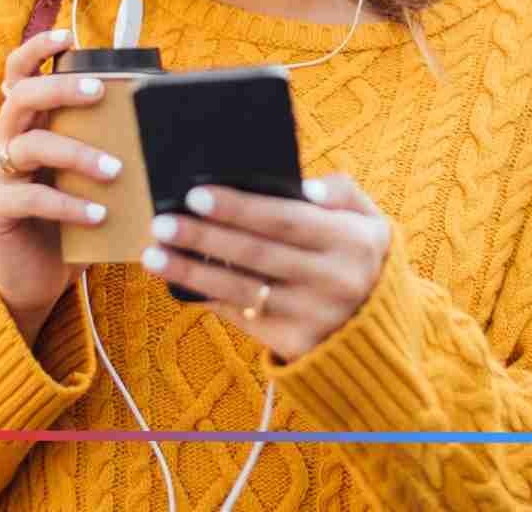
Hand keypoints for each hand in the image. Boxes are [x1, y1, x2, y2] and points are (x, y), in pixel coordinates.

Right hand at [0, 28, 124, 343]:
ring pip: (31, 145)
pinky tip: (99, 213)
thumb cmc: (66, 222)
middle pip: (23, 98)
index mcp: (21, 126)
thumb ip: (101, 148)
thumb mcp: (81, 178)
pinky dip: (68, 203)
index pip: (17, 75)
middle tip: (100, 92)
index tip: (66, 36)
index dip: (36, 51)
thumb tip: (159, 126)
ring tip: (116, 168)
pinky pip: (31, 198)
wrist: (32, 279)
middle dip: (62, 88)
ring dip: (77, 153)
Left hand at [140, 174, 392, 362]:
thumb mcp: (371, 221)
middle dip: (203, 236)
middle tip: (162, 222)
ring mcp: (311, 317)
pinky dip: (207, 296)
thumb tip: (305, 187)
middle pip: (256, 254)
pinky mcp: (293, 344)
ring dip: (191, 271)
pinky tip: (178, 280)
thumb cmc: (360, 259)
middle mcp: (332, 281)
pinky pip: (242, 315)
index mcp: (352, 242)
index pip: (286, 220)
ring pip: (241, 289)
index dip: (239, 208)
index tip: (196, 194)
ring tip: (153, 254)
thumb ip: (342, 193)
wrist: (378, 331)